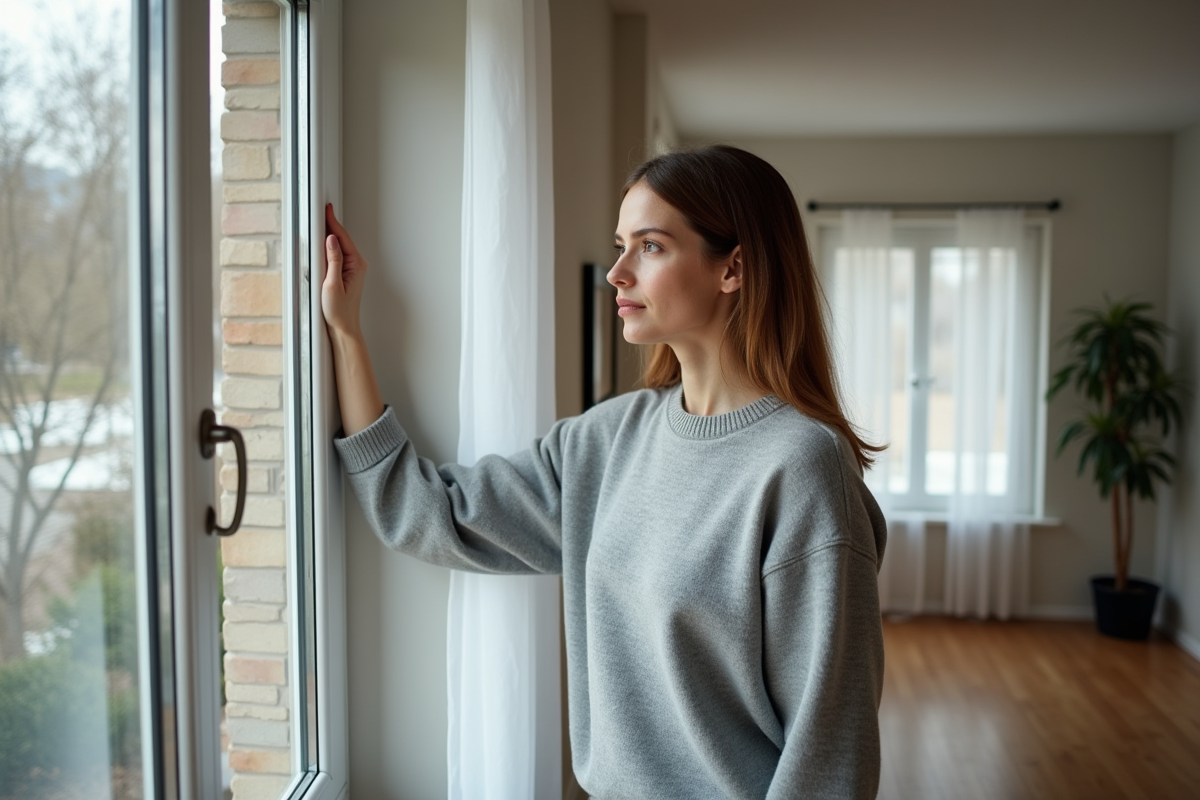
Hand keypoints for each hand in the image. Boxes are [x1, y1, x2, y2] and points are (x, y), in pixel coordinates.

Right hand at [322, 203, 368, 339]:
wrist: (343, 328)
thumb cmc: (339, 311)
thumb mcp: (332, 284)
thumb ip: (332, 260)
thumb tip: (331, 239)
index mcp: (356, 265)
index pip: (343, 238)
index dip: (333, 222)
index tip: (327, 209)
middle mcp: (357, 265)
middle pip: (341, 239)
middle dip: (331, 225)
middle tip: (320, 210)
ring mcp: (352, 269)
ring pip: (339, 246)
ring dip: (329, 235)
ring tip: (320, 222)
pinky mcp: (345, 274)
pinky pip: (337, 255)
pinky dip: (329, 247)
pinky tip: (322, 243)